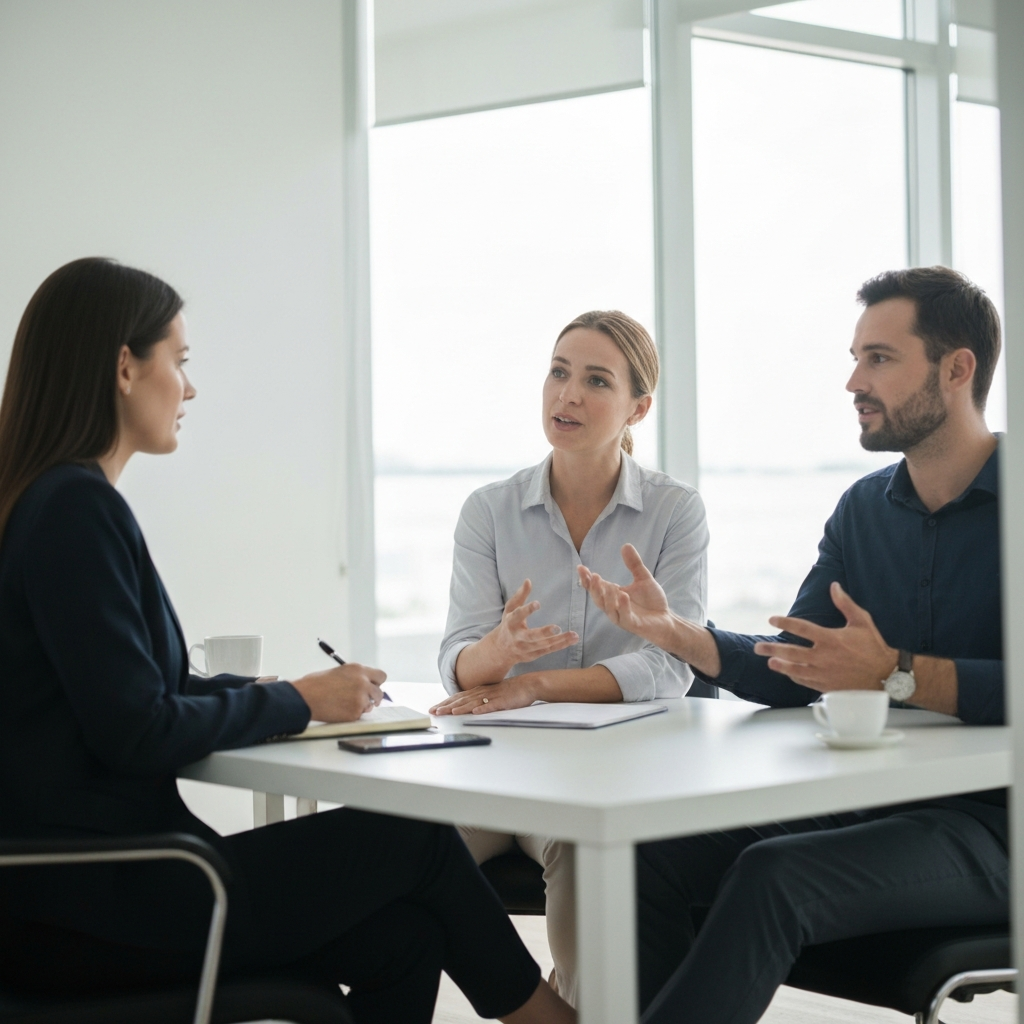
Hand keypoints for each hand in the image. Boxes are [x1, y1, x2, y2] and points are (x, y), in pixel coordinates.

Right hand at [290, 663, 386, 721]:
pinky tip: (340, 710)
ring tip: (345, 704)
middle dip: (373, 697)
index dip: (376, 683)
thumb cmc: (316, 684)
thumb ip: (355, 677)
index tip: (373, 686)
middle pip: (379, 692)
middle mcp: (363, 682)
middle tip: (364, 699)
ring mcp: (360, 698)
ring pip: (371, 704)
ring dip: (363, 706)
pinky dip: (352, 714)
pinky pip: (360, 714)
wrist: (305, 697)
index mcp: (358, 670)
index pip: (380, 676)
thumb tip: (365, 683)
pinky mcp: (355, 712)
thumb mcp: (339, 672)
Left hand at [430, 675, 539, 715]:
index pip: (458, 697)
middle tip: (435, 712)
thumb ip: (479, 699)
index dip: (446, 703)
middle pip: (462, 700)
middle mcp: (482, 692)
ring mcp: (492, 696)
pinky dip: (482, 708)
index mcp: (479, 691)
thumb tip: (467, 707)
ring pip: (473, 702)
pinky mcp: (503, 701)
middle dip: (447, 706)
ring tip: (449, 713)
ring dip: (460, 708)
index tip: (434, 708)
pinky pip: (491, 705)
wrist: (528, 685)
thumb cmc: (510, 692)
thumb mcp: (491, 694)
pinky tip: (475, 712)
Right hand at [483, 579, 578, 674]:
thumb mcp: (510, 609)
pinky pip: (549, 650)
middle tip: (557, 627)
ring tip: (574, 635)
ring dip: (560, 640)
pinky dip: (561, 645)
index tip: (538, 604)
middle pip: (531, 636)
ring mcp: (526, 648)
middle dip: (544, 633)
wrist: (501, 650)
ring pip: (544, 645)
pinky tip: (573, 639)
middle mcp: (518, 637)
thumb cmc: (509, 624)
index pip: (518, 616)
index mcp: (511, 623)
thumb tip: (528, 580)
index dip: (527, 610)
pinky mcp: (534, 655)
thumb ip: (520, 596)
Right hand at [577, 544, 674, 645]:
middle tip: (593, 576)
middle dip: (594, 588)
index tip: (581, 567)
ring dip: (607, 598)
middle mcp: (613, 607)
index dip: (586, 579)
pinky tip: (624, 596)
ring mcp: (622, 617)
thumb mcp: (643, 579)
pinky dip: (623, 607)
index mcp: (613, 595)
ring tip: (607, 585)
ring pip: (609, 609)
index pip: (595, 587)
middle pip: (598, 598)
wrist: (666, 620)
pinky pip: (625, 617)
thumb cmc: (651, 601)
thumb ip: (634, 564)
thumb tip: (626, 545)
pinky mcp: (633, 624)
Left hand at [752, 582, 895, 691]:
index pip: (801, 628)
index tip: (772, 619)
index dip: (784, 622)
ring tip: (769, 662)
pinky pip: (805, 682)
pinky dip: (795, 677)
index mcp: (830, 639)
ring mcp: (824, 673)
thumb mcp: (862, 621)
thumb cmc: (874, 646)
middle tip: (758, 647)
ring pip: (795, 669)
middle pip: (790, 652)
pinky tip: (788, 673)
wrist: (887, 675)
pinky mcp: (827, 686)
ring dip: (780, 666)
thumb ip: (845, 603)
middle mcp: (824, 657)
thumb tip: (834, 585)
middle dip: (771, 649)